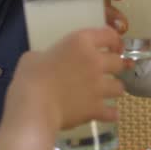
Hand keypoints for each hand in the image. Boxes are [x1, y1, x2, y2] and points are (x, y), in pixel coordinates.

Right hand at [10, 28, 127, 130]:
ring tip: (107, 92)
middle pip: (118, 62)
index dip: (114, 40)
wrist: (34, 107)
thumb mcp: (33, 56)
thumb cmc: (30, 77)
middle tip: (107, 71)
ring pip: (120, 87)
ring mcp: (99, 87)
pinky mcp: (96, 108)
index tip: (113, 47)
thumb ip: (48, 55)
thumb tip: (49, 62)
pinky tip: (107, 114)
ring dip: (114, 89)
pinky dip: (110, 114)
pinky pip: (112, 112)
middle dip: (114, 66)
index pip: (109, 35)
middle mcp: (95, 62)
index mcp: (81, 43)